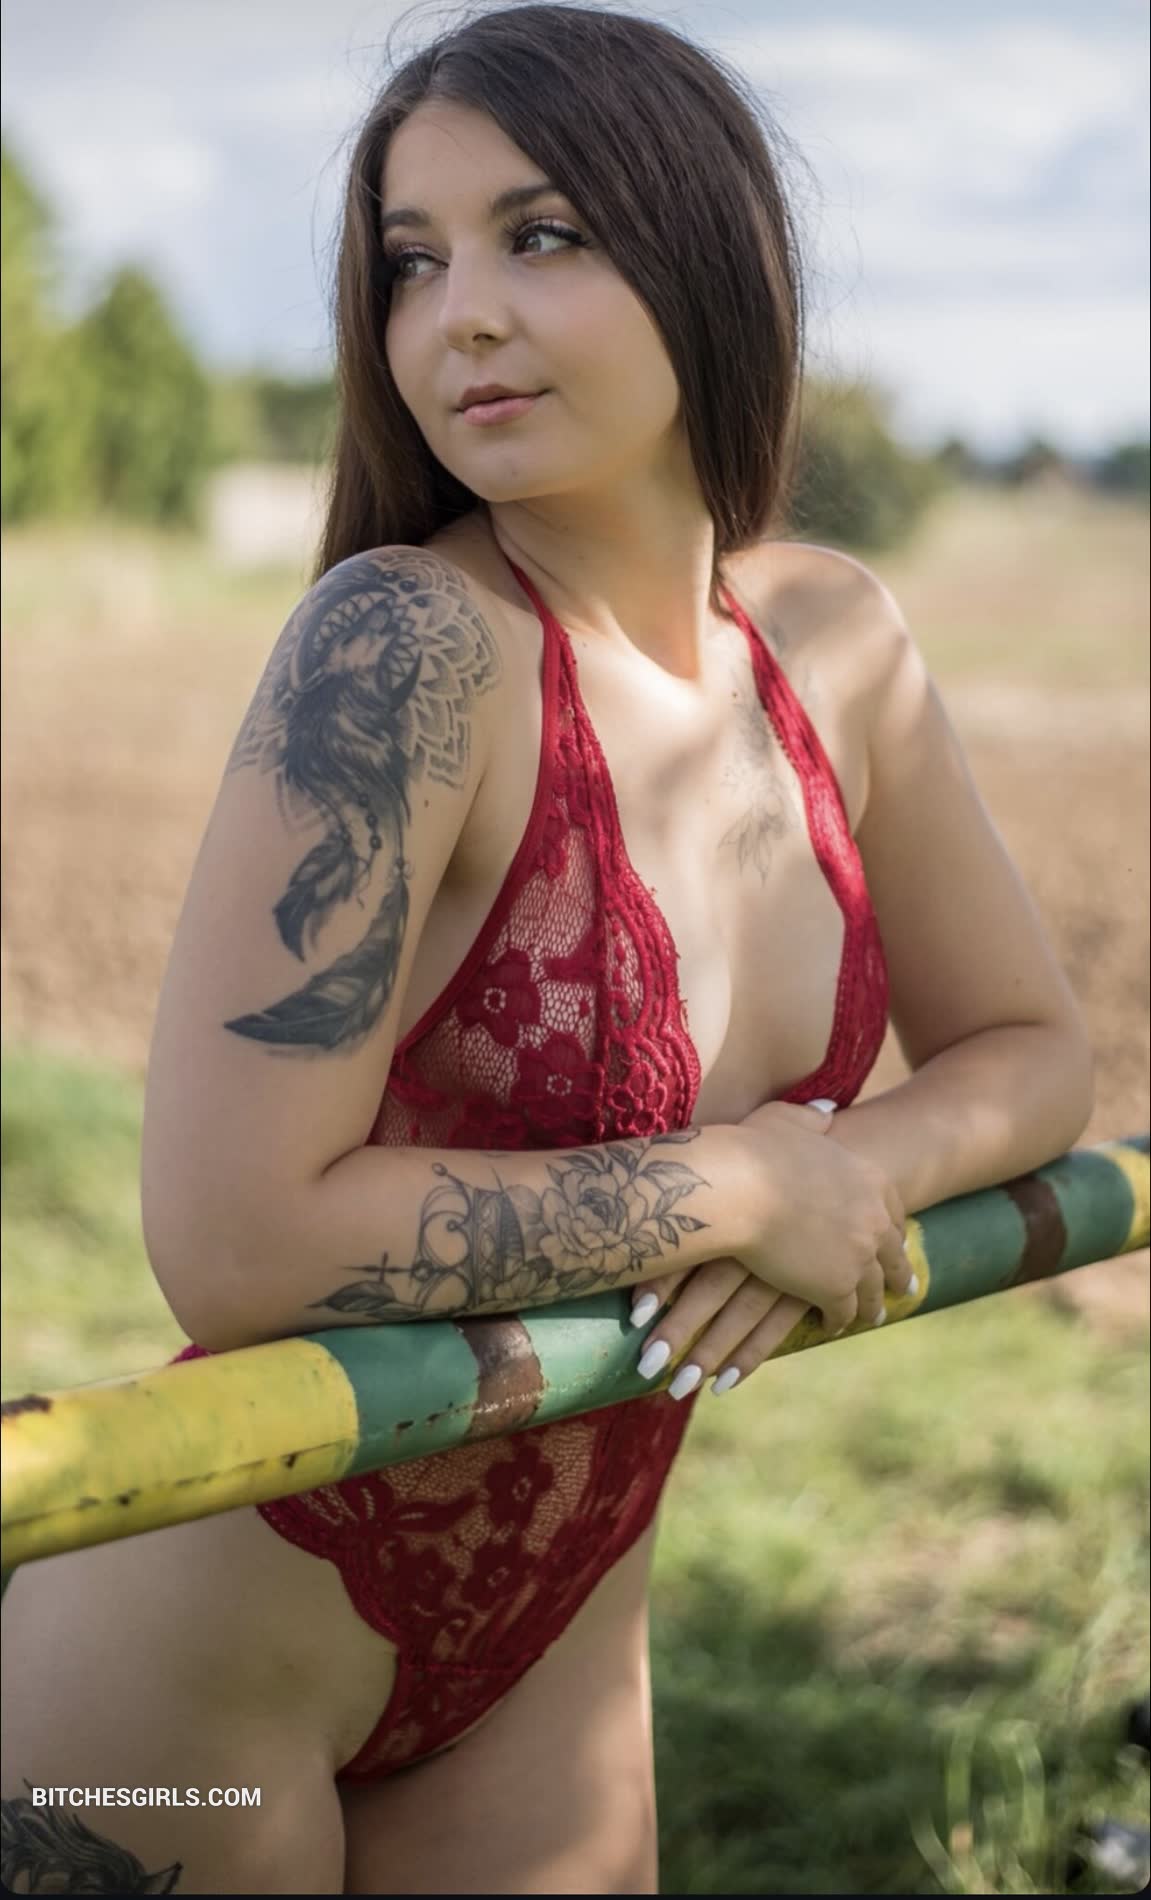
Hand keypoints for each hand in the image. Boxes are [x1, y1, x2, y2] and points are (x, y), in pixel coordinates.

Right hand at [628, 1099, 915, 1394]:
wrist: (738, 1186)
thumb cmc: (754, 1149)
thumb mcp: (789, 1120)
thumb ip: (814, 1118)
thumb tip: (828, 1112)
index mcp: (869, 1179)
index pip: (893, 1211)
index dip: (892, 1229)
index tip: (895, 1242)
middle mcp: (873, 1219)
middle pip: (893, 1254)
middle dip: (898, 1273)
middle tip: (903, 1289)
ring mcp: (857, 1256)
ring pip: (873, 1290)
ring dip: (873, 1306)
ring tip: (872, 1318)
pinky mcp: (833, 1287)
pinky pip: (844, 1312)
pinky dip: (839, 1320)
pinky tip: (831, 1325)